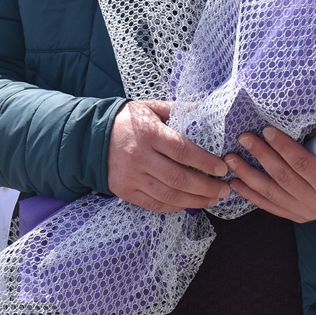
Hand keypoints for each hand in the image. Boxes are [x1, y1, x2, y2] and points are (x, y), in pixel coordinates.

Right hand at [107, 100, 230, 213]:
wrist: (90, 138)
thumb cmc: (126, 121)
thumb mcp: (150, 108)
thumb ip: (177, 110)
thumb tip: (206, 111)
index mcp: (148, 133)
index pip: (182, 150)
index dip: (204, 162)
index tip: (222, 168)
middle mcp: (139, 157)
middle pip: (178, 177)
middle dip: (206, 186)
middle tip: (225, 188)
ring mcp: (131, 177)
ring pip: (169, 194)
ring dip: (196, 200)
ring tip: (214, 199)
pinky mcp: (125, 191)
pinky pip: (154, 204)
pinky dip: (175, 207)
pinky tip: (190, 204)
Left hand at [226, 126, 315, 222]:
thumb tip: (308, 109)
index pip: (302, 163)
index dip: (283, 147)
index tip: (267, 130)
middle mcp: (315, 202)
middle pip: (282, 176)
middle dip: (260, 155)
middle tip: (243, 138)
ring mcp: (302, 211)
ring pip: (270, 192)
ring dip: (247, 174)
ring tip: (230, 159)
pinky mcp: (292, 216)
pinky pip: (267, 205)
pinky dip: (249, 194)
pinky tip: (234, 183)